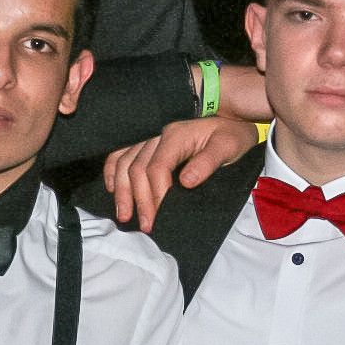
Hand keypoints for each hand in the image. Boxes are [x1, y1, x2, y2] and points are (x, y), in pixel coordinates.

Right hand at [104, 116, 259, 231]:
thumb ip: (207, 162)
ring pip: (125, 161)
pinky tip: (111, 187)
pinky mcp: (149, 143)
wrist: (233, 119)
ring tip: (124, 215)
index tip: (158, 216)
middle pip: (138, 167)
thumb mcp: (228, 147)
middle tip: (145, 225)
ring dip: (121, 190)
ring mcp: (151, 138)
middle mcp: (159, 134)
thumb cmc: (232, 134)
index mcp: (177, 135)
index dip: (155, 193)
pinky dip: (113, 170)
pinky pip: (122, 153)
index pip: (158, 167)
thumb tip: (186, 181)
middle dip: (139, 199)